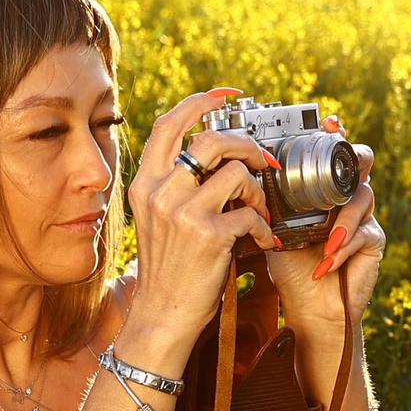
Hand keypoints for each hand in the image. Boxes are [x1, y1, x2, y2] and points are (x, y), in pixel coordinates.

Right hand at [118, 88, 282, 372]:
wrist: (162, 316)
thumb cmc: (169, 269)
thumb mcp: (160, 218)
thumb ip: (177, 185)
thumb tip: (217, 155)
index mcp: (145, 182)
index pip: (170, 123)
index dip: (202, 100)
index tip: (229, 95)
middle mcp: (160, 191)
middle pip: (213, 138)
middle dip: (249, 144)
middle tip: (265, 160)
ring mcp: (182, 212)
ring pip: (237, 172)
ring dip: (259, 190)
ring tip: (260, 210)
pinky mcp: (208, 235)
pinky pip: (251, 213)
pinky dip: (263, 227)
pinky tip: (261, 241)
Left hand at [262, 144, 382, 384]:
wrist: (309, 308)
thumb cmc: (291, 268)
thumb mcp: (274, 229)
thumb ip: (271, 202)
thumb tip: (248, 173)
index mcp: (323, 190)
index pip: (332, 154)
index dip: (335, 134)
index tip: (328, 121)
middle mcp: (345, 198)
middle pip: (361, 163)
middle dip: (353, 158)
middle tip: (342, 161)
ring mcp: (363, 218)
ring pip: (363, 197)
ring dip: (343, 220)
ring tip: (326, 240)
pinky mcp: (374, 241)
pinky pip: (365, 232)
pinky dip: (344, 247)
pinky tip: (327, 261)